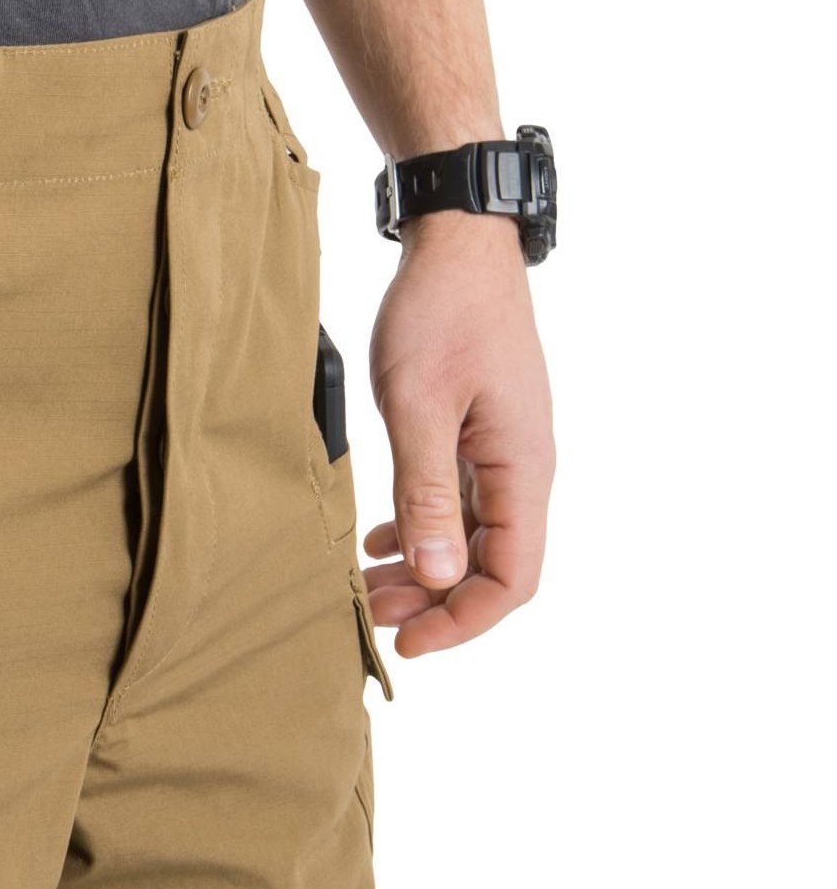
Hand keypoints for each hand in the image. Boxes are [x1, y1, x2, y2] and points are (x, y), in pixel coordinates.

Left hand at [364, 212, 553, 656]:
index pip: (511, 577)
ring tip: (367, 586)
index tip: (408, 642)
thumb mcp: (419, 407)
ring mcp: (502, 451)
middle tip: (370, 616)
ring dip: (423, 569)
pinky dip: (422, 528)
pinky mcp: (478, 432)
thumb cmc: (440, 315)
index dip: (462, 620)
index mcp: (522, 469)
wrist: (457, 246)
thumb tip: (436, 574)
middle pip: (490, 565)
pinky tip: (383, 539)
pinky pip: (460, 501)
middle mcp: (522, 468)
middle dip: (434, 602)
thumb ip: (427, 492)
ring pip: (471, 536)